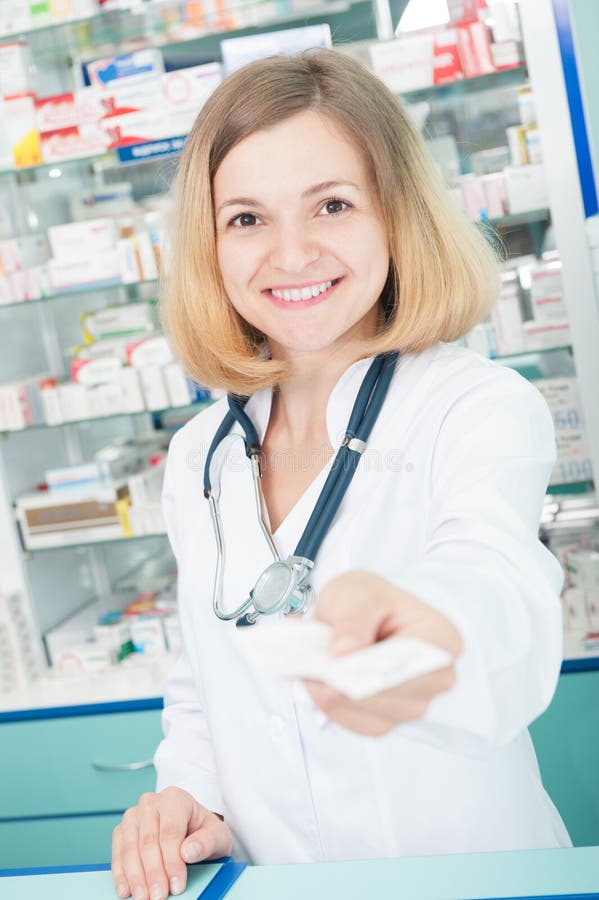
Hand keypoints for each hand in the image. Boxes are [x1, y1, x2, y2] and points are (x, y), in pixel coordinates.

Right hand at [111, 787, 231, 899]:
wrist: (192, 829)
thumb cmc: (204, 832)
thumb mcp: (218, 835)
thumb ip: (208, 841)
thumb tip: (188, 852)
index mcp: (175, 798)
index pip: (171, 832)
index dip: (172, 861)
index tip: (177, 885)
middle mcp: (151, 803)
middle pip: (148, 841)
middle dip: (153, 873)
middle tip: (158, 896)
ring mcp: (134, 815)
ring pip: (130, 847)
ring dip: (135, 876)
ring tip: (143, 897)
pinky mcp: (122, 829)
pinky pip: (117, 851)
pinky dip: (120, 873)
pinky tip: (126, 889)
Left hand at [304, 570, 462, 736]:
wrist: (361, 613)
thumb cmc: (369, 600)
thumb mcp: (357, 592)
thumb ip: (351, 619)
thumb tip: (344, 653)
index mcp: (440, 639)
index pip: (412, 664)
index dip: (374, 667)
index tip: (338, 663)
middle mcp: (436, 678)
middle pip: (392, 696)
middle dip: (348, 683)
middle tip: (312, 667)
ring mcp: (414, 703)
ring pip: (373, 716)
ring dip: (336, 696)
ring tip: (312, 671)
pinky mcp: (390, 720)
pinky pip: (359, 725)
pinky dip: (334, 707)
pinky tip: (319, 685)